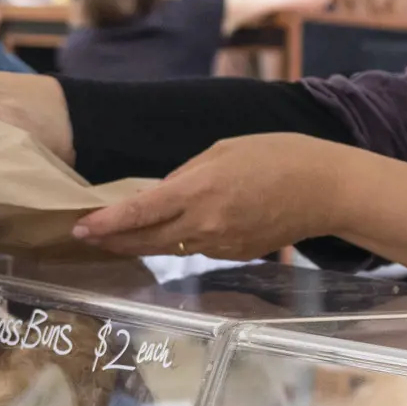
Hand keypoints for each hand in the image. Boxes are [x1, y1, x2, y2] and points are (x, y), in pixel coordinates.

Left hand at [72, 133, 338, 258]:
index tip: (81, 228)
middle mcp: (206, 225)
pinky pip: (196, 249)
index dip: (107, 223)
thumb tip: (159, 193)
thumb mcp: (223, 150)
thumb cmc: (277, 155)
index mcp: (199, 191)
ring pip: (169, 248)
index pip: (141, 213)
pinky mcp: (235, 255)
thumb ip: (186, 174)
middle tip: (86, 237)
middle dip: (113, 240)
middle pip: (146, 240)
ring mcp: (221, 245)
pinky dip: (176, 241)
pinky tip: (167, 232)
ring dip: (141, 242)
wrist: (326, 189)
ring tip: (117, 235)